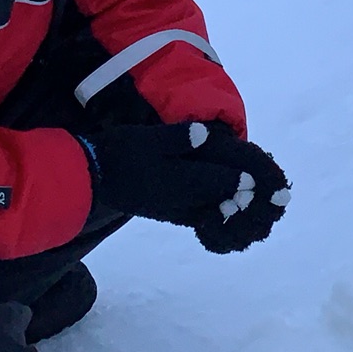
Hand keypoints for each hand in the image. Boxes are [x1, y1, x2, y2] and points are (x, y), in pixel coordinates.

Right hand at [76, 122, 282, 245]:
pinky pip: (192, 217)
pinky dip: (210, 215)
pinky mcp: (161, 212)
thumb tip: (206, 134)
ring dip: (229, 209)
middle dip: (242, 200)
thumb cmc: (117, 152)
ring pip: (207, 212)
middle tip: (266, 199)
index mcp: (177, 178)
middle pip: (217, 201)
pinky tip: (218, 210)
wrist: (87, 180)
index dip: (240, 179)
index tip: (260, 180)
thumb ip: (178, 138)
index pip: (217, 180)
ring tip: (249, 206)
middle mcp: (178, 198)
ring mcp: (169, 209)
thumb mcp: (147, 138)